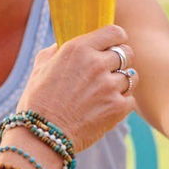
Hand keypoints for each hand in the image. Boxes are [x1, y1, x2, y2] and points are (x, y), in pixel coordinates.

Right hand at [18, 25, 135, 150]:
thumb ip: (54, 52)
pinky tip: (107, 108)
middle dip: (121, 62)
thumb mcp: (40, 68)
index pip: (115, 32)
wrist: (43, 135)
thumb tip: (60, 46)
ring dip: (121, 84)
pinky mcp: (118, 107)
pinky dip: (122, 104)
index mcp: (78, 48)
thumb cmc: (37, 102)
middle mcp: (97, 64)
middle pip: (128, 53)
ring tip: (105, 93)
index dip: (117, 39)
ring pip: (131, 77)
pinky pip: (131, 100)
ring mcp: (109, 86)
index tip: (113, 47)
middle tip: (109, 73)